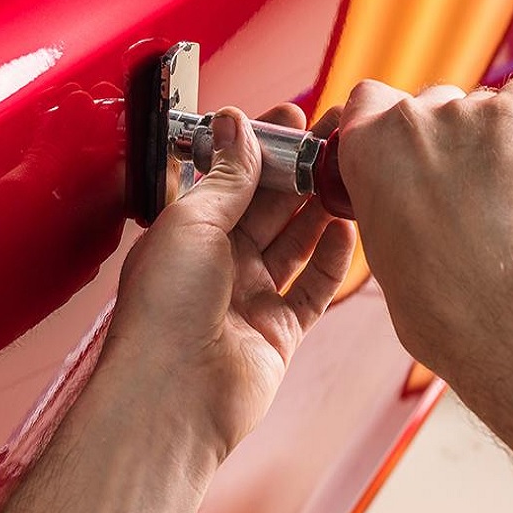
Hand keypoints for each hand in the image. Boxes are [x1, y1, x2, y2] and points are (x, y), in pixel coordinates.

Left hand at [108, 104, 355, 459]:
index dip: (262, 147)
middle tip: (333, 138)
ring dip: (320, 209)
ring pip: (294, 243)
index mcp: (187, 233)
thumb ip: (227, 176)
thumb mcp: (193, 222)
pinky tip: (347, 231)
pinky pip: (312, 288)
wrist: (173, 394)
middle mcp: (218, 263)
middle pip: (268, 207)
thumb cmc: (164, 309)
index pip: (231, 178)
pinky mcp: (279, 331)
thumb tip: (237, 123)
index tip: (292, 118)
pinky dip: (331, 260)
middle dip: (299, 171)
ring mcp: (250, 297)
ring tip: (348, 175)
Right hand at [337, 78, 512, 385]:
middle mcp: (405, 121)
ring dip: (492, 132)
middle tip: (468, 180)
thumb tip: (408, 206)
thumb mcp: (381, 245)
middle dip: (447, 134)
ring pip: (478, 104)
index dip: (391, 117)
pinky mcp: (511, 118)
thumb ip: (386, 204)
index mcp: (362, 150)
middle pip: (429, 102)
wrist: (491, 305)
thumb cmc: (436, 298)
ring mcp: (459, 115)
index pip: (368, 100)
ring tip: (510, 184)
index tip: (410, 145)